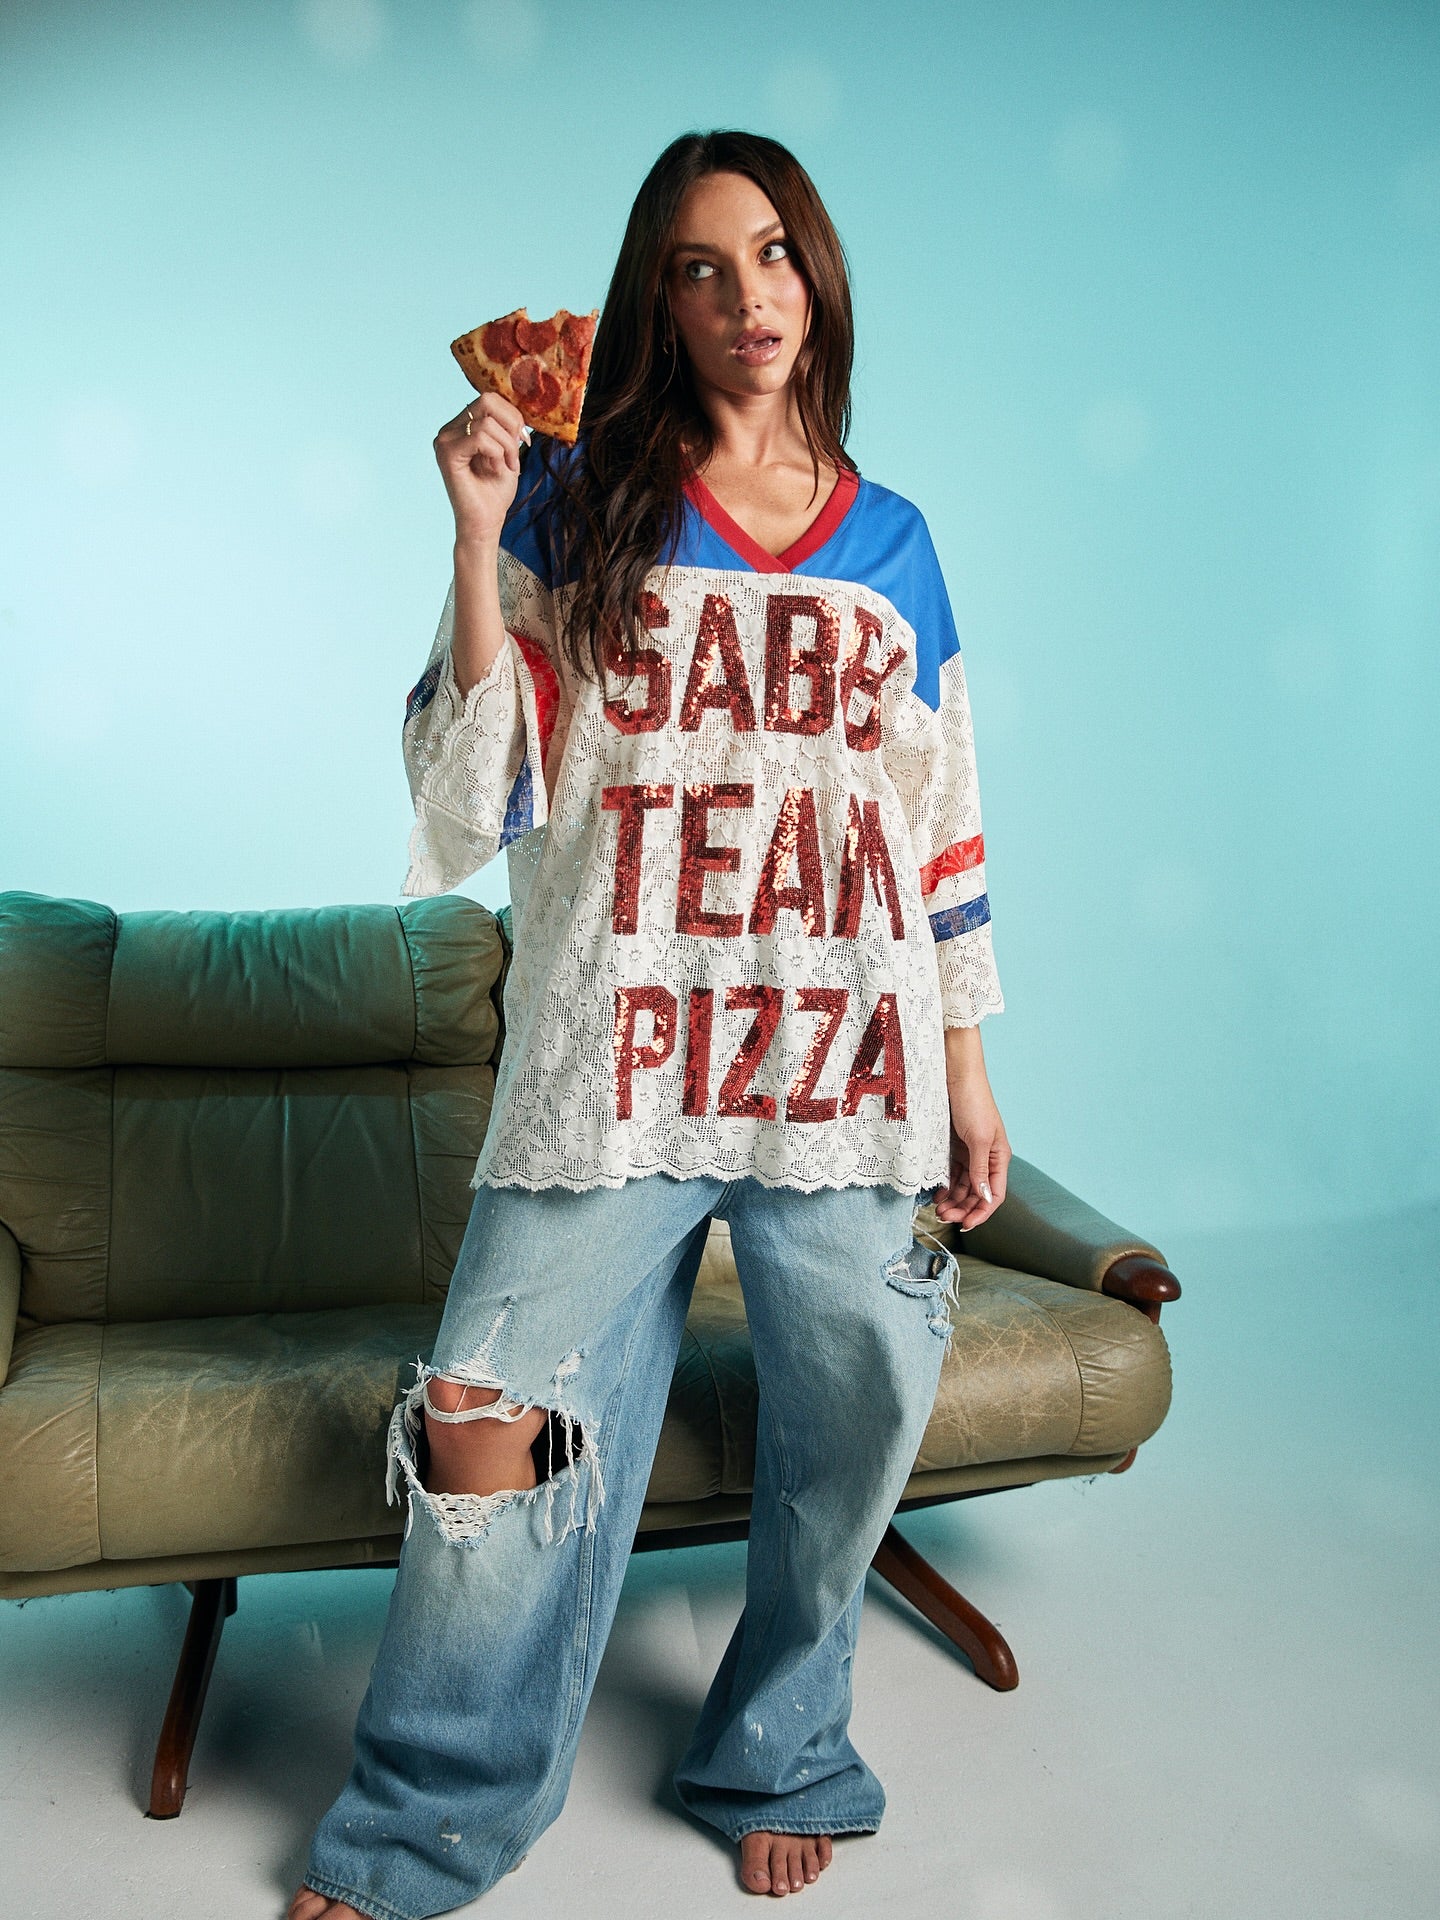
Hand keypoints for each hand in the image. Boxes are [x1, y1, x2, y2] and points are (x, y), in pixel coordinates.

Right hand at [433, 392, 526, 546]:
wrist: (485, 523)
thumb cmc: (495, 493)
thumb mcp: (508, 453)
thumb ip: (509, 428)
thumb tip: (518, 412)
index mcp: (462, 427)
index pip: (489, 399)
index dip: (513, 415)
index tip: (524, 441)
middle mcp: (449, 430)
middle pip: (486, 400)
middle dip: (511, 424)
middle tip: (518, 451)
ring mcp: (445, 440)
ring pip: (487, 422)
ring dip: (506, 446)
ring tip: (505, 467)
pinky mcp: (447, 454)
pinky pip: (480, 438)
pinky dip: (496, 454)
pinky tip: (495, 470)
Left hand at [932, 1027, 1010, 1230]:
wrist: (955, 1075)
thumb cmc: (972, 1101)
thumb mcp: (976, 1138)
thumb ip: (979, 1169)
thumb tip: (985, 1197)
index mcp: (999, 1156)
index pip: (995, 1194)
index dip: (982, 1213)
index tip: (966, 1226)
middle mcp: (987, 1158)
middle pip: (978, 1193)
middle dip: (964, 1208)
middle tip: (944, 1217)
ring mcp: (971, 1153)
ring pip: (965, 1186)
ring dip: (954, 1200)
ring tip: (938, 1208)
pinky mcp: (956, 1147)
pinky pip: (954, 1174)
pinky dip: (947, 1186)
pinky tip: (938, 1194)